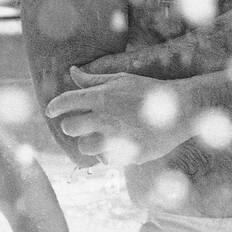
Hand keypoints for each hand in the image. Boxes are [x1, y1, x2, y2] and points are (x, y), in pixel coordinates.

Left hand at [46, 68, 190, 163]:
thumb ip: (93, 80)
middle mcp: (105, 118)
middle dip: (72, 127)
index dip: (54, 107)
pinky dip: (108, 154)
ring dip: (89, 143)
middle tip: (81, 125)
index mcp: (101, 96)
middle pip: (70, 128)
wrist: (181, 109)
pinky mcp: (128, 155)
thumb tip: (71, 71)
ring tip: (101, 137)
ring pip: (84, 148)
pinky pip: (106, 159)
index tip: (50, 111)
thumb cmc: (148, 91)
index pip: (66, 102)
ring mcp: (116, 138)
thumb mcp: (121, 79)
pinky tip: (118, 145)